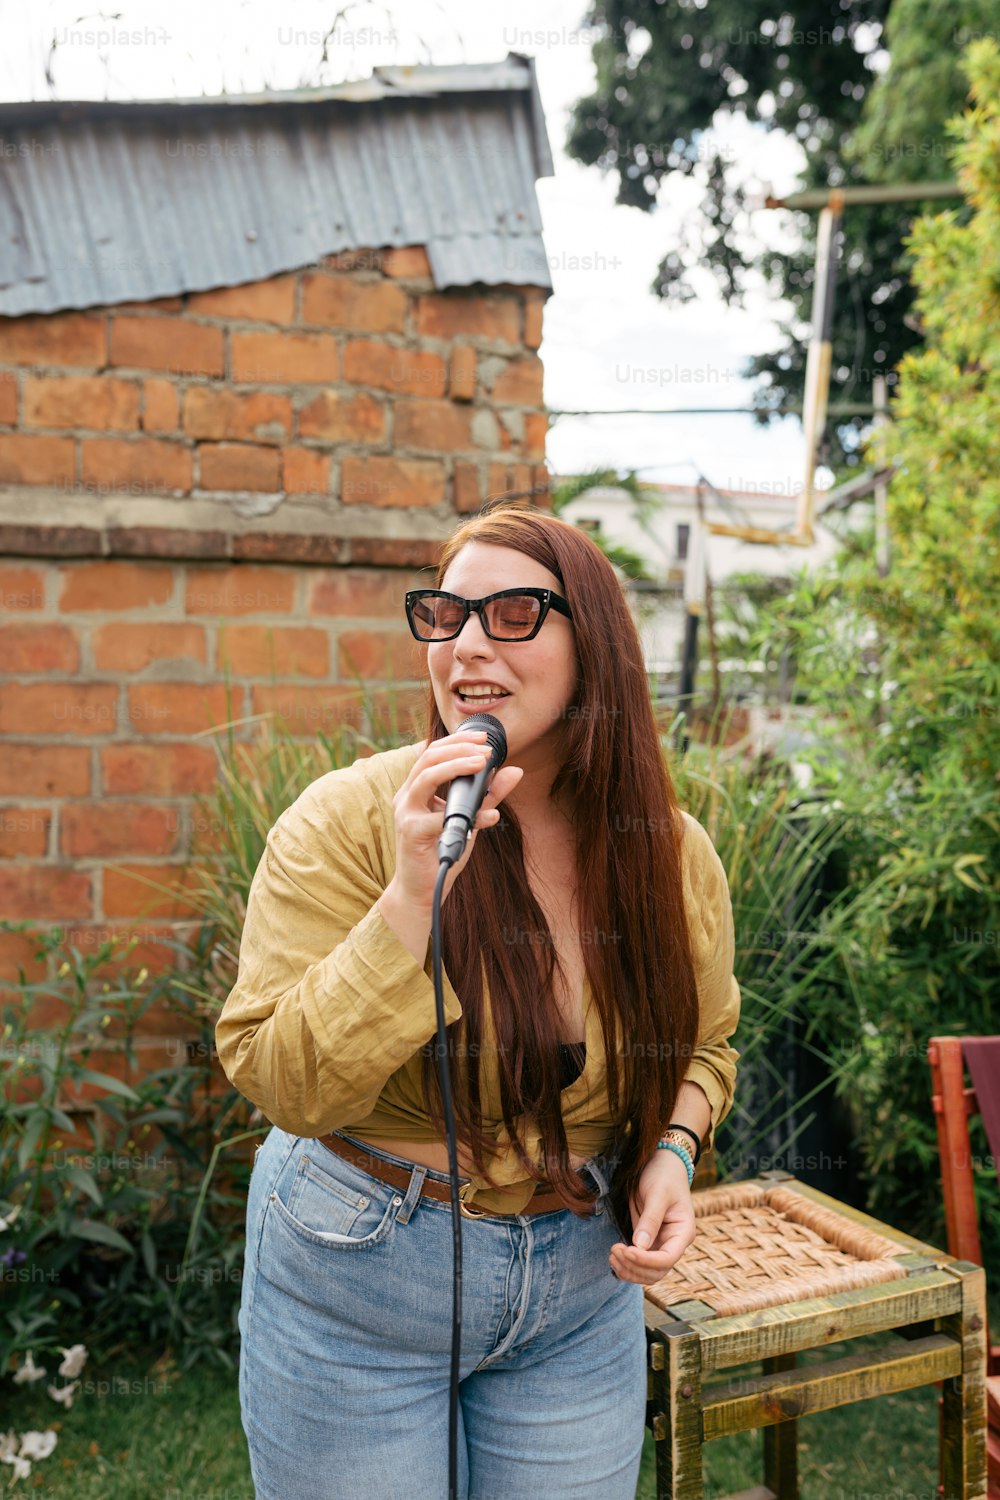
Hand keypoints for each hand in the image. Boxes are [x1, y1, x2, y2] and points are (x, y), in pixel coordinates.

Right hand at [389, 731, 523, 909]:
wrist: (421, 891)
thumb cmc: (442, 851)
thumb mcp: (470, 818)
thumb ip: (489, 795)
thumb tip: (514, 771)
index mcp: (416, 789)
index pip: (432, 753)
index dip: (457, 740)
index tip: (483, 738)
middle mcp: (406, 797)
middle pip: (428, 758)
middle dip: (459, 748)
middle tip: (486, 749)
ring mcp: (406, 814)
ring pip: (426, 777)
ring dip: (456, 766)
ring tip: (481, 763)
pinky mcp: (411, 833)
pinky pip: (440, 818)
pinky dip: (468, 816)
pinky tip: (490, 817)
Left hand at [608, 1148, 695, 1285]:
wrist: (661, 1164)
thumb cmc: (663, 1175)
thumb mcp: (657, 1193)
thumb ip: (650, 1219)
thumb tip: (640, 1246)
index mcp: (683, 1232)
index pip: (667, 1259)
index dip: (646, 1261)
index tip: (626, 1250)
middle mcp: (674, 1243)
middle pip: (657, 1271)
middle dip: (635, 1267)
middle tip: (614, 1251)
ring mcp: (660, 1244)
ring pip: (647, 1272)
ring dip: (629, 1269)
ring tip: (612, 1255)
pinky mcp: (648, 1242)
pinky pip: (639, 1263)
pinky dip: (626, 1265)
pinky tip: (614, 1257)